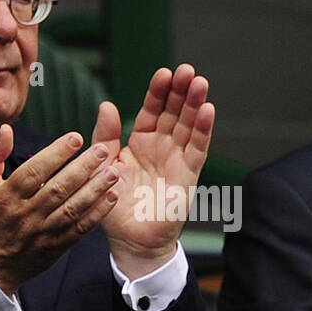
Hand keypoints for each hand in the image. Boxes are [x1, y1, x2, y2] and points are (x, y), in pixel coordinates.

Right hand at [0, 125, 119, 294]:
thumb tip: (6, 128)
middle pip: (58, 188)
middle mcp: (26, 214)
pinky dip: (97, 214)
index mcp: (8, 196)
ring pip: (72, 208)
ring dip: (95, 190)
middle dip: (83, 168)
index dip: (56, 154)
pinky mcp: (56, 245)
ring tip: (113, 172)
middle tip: (104, 150)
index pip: (34, 171)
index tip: (76, 138)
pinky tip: (112, 197)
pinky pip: (80, 229)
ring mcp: (43, 231)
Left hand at [92, 63, 214, 277]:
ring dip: (195, 104)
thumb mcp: (104, 166)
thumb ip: (106, 137)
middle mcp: (162, 147)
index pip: (152, 110)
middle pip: (174, 112)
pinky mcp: (188, 175)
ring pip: (188, 125)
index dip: (158, 92)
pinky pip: (197, 148)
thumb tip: (107, 104)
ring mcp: (177, 159)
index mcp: (141, 142)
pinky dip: (203, 130)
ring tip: (200, 82)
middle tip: (187, 70)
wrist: (131, 240)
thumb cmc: (115, 206)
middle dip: (181, 91)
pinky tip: (207, 110)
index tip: (164, 73)